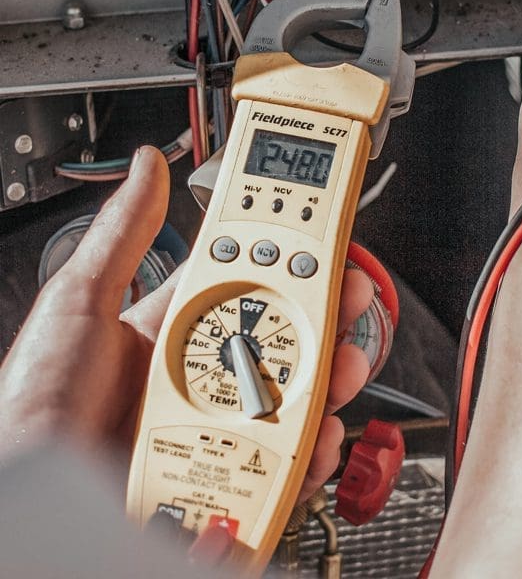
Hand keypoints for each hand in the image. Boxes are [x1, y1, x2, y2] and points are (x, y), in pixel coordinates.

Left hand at [0, 146, 371, 502]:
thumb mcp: (80, 302)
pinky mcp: (226, 479)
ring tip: (342, 363)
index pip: (244, 284)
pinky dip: (313, 451)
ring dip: (331, 379)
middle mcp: (200, 378)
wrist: (33, 491)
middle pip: (282, 340)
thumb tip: (147, 168)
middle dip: (326, 316)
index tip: (318, 241)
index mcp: (172, 332)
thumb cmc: (37, 402)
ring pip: (294, 398)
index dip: (287, 261)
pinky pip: (284, 463)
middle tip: (348, 295)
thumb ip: (122, 234)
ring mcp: (216, 428)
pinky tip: (317, 434)